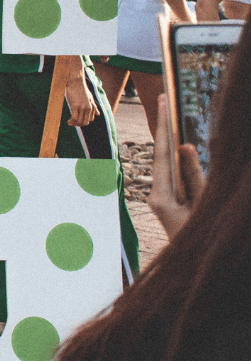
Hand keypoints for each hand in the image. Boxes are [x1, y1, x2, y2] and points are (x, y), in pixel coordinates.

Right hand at [63, 72, 96, 126]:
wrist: (76, 82)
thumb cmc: (81, 89)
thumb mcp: (90, 98)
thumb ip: (94, 107)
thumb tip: (98, 114)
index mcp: (92, 107)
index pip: (90, 120)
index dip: (84, 122)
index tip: (78, 121)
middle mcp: (88, 108)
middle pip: (85, 122)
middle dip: (79, 125)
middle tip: (73, 123)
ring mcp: (81, 107)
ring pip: (79, 121)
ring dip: (74, 124)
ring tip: (69, 123)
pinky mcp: (74, 106)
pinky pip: (74, 118)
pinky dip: (71, 122)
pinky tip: (68, 121)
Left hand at [149, 95, 201, 237]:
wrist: (195, 262)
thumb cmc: (201, 235)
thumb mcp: (203, 203)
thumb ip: (193, 175)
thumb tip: (184, 146)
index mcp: (160, 196)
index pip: (162, 154)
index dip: (163, 127)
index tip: (163, 103)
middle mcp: (156, 194)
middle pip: (161, 154)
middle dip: (163, 126)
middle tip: (163, 98)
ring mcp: (161, 197)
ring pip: (167, 161)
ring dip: (169, 138)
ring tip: (168, 111)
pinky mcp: (169, 200)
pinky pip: (173, 172)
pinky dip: (176, 155)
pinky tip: (177, 139)